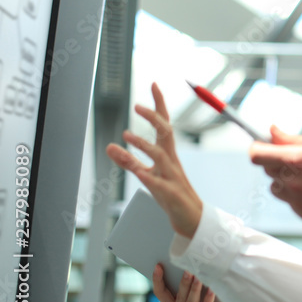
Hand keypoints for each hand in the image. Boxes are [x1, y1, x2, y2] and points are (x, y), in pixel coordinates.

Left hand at [106, 83, 202, 237]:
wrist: (191, 217)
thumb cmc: (170, 193)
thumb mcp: (146, 174)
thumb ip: (128, 161)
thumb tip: (110, 146)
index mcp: (167, 154)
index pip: (164, 124)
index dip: (159, 104)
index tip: (153, 84)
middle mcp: (171, 161)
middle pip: (166, 133)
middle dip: (154, 118)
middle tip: (137, 106)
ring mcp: (171, 176)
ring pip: (160, 155)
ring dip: (144, 144)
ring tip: (127, 136)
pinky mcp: (169, 193)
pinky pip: (159, 183)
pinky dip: (149, 177)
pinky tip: (141, 174)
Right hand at [152, 263, 235, 301]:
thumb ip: (191, 293)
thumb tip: (193, 268)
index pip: (161, 295)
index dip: (158, 281)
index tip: (158, 266)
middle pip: (178, 298)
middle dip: (183, 283)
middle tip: (189, 268)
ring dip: (195, 290)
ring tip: (200, 276)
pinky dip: (207, 301)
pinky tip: (211, 290)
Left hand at [250, 132, 301, 226]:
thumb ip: (293, 140)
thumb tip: (271, 131)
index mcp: (298, 160)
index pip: (257, 155)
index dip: (258, 148)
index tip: (265, 146)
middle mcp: (294, 183)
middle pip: (267, 171)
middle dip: (278, 163)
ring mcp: (299, 203)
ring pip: (277, 189)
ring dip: (287, 181)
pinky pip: (292, 204)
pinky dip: (301, 197)